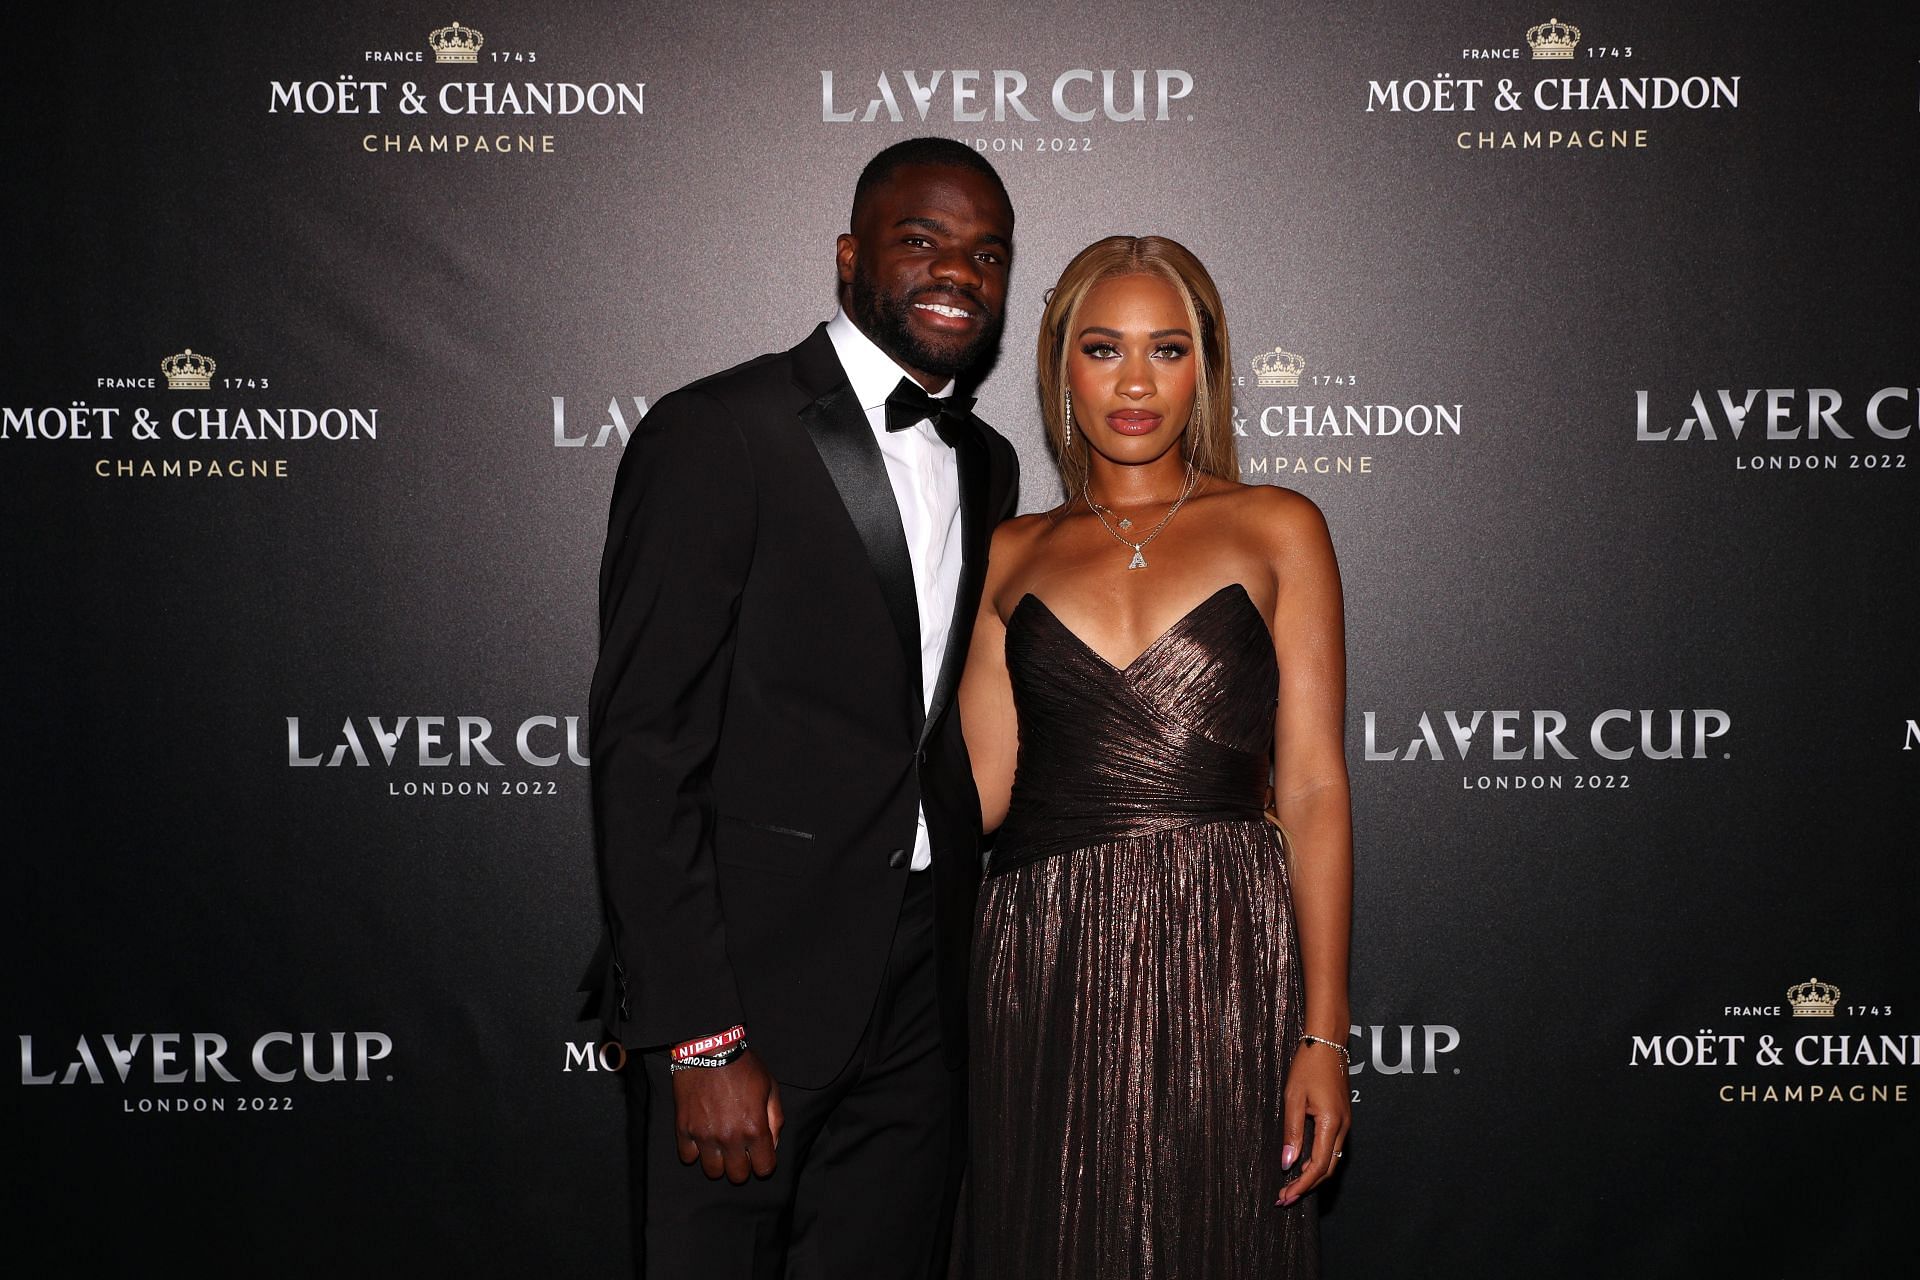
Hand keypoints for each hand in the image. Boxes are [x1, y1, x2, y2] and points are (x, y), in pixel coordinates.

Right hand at [671, 1050, 783, 1182]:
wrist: (710, 1049)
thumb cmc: (743, 1066)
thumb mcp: (770, 1088)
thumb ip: (775, 1120)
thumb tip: (772, 1145)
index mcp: (754, 1128)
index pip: (764, 1169)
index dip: (764, 1163)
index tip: (760, 1154)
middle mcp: (730, 1137)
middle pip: (737, 1175)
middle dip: (742, 1166)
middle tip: (740, 1151)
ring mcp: (705, 1135)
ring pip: (712, 1171)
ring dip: (719, 1162)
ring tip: (720, 1146)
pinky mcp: (684, 1128)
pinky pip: (687, 1156)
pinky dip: (694, 1152)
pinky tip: (701, 1139)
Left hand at [1277, 1038, 1349, 1205]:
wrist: (1328, 1043)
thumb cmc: (1308, 1066)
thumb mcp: (1293, 1098)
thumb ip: (1292, 1132)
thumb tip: (1288, 1162)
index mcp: (1332, 1123)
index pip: (1319, 1166)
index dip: (1302, 1185)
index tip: (1286, 1196)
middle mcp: (1343, 1127)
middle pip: (1328, 1169)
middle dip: (1306, 1186)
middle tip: (1284, 1197)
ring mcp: (1345, 1123)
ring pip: (1331, 1160)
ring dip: (1312, 1176)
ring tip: (1290, 1185)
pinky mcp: (1342, 1118)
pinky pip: (1332, 1148)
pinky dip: (1318, 1162)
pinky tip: (1302, 1164)